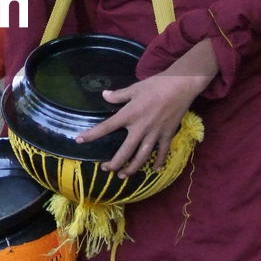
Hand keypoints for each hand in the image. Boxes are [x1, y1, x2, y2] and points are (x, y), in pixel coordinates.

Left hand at [75, 40, 217, 175]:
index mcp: (129, 114)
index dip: (92, 134)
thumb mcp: (134, 88)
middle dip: (115, 164)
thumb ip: (118, 95)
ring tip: (124, 175)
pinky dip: (159, 162)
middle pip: (125, 151)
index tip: (79, 141)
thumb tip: (104, 95)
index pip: (106, 126)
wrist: (181, 86)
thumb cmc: (156, 85)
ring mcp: (155, 133)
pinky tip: (154, 170)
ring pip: (142, 157)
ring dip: (132, 168)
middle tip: (106, 169)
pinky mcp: (167, 134)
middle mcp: (141, 128)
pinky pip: (162, 152)